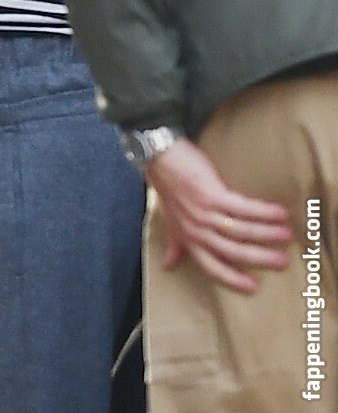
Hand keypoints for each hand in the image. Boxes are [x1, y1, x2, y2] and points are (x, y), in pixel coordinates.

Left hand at [146, 137, 292, 292]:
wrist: (160, 158)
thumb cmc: (168, 188)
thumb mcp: (170, 220)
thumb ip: (175, 242)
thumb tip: (169, 264)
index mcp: (189, 240)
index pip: (212, 266)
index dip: (232, 279)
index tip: (253, 288)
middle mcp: (197, 231)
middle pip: (234, 251)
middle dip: (260, 258)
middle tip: (283, 262)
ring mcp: (204, 213)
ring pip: (242, 230)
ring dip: (267, 233)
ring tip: (287, 234)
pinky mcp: (212, 195)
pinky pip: (243, 208)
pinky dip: (263, 212)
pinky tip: (280, 212)